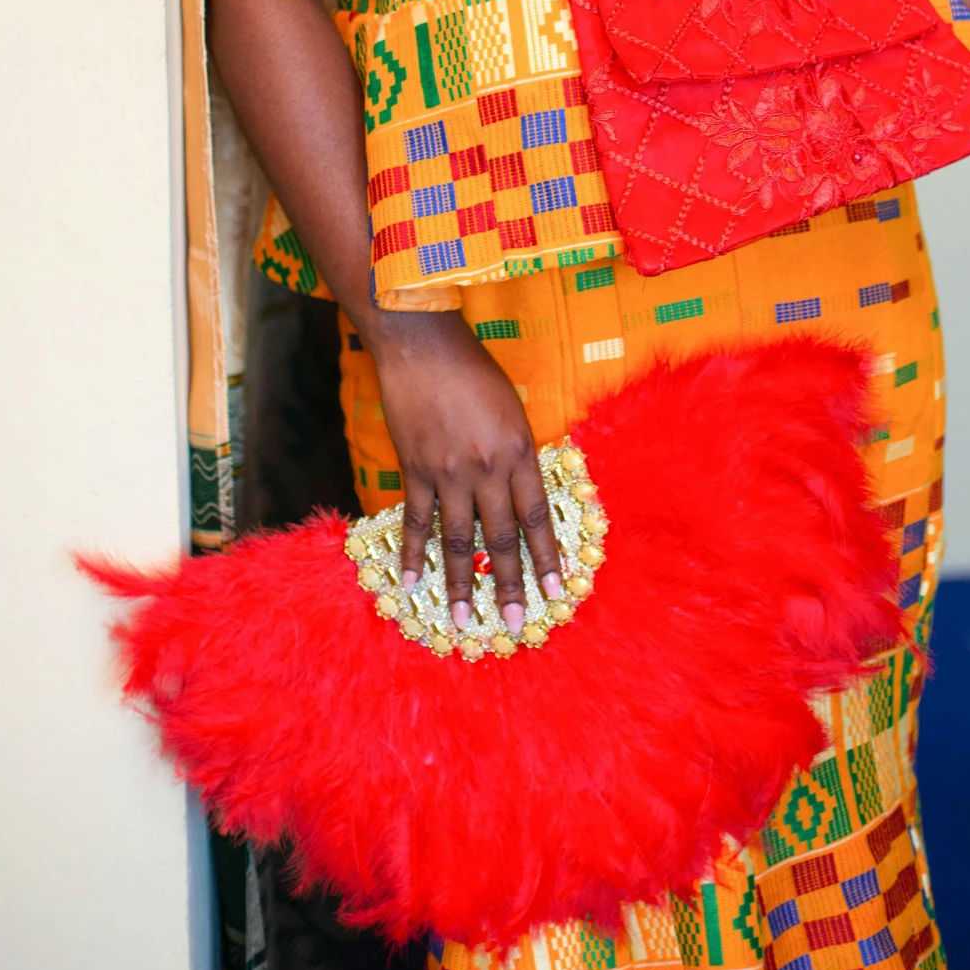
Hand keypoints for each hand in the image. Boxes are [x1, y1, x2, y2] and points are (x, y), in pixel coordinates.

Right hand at [362, 307, 562, 635]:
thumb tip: (522, 495)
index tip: (557, 590)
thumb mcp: (513, 410)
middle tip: (517, 622)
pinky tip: (412, 584)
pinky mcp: (415, 471)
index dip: (547, 557)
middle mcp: (488, 469)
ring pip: (458, 541)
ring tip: (466, 620)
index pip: (537, 517)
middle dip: (510, 584)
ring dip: (462, 584)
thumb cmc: (475, 371)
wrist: (423, 346)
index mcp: (520, 452)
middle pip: (501, 538)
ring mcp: (449, 474)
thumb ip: (518, 454)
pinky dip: (414, 555)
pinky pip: (416, 523)